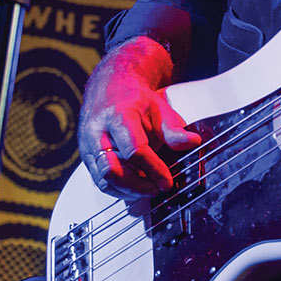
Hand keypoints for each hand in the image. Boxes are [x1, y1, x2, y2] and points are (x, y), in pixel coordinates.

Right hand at [79, 37, 201, 195]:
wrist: (110, 89)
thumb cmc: (135, 100)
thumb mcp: (159, 107)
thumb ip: (174, 128)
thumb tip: (193, 142)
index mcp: (118, 116)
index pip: (134, 150)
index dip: (153, 169)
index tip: (167, 181)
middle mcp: (97, 132)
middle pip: (112, 169)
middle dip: (137, 185)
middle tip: (158, 188)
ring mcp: (88, 146)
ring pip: (103, 179)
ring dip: (128, 191)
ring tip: (150, 189)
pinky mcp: (87, 157)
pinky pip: (99, 181)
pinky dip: (119, 190)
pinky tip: (136, 189)